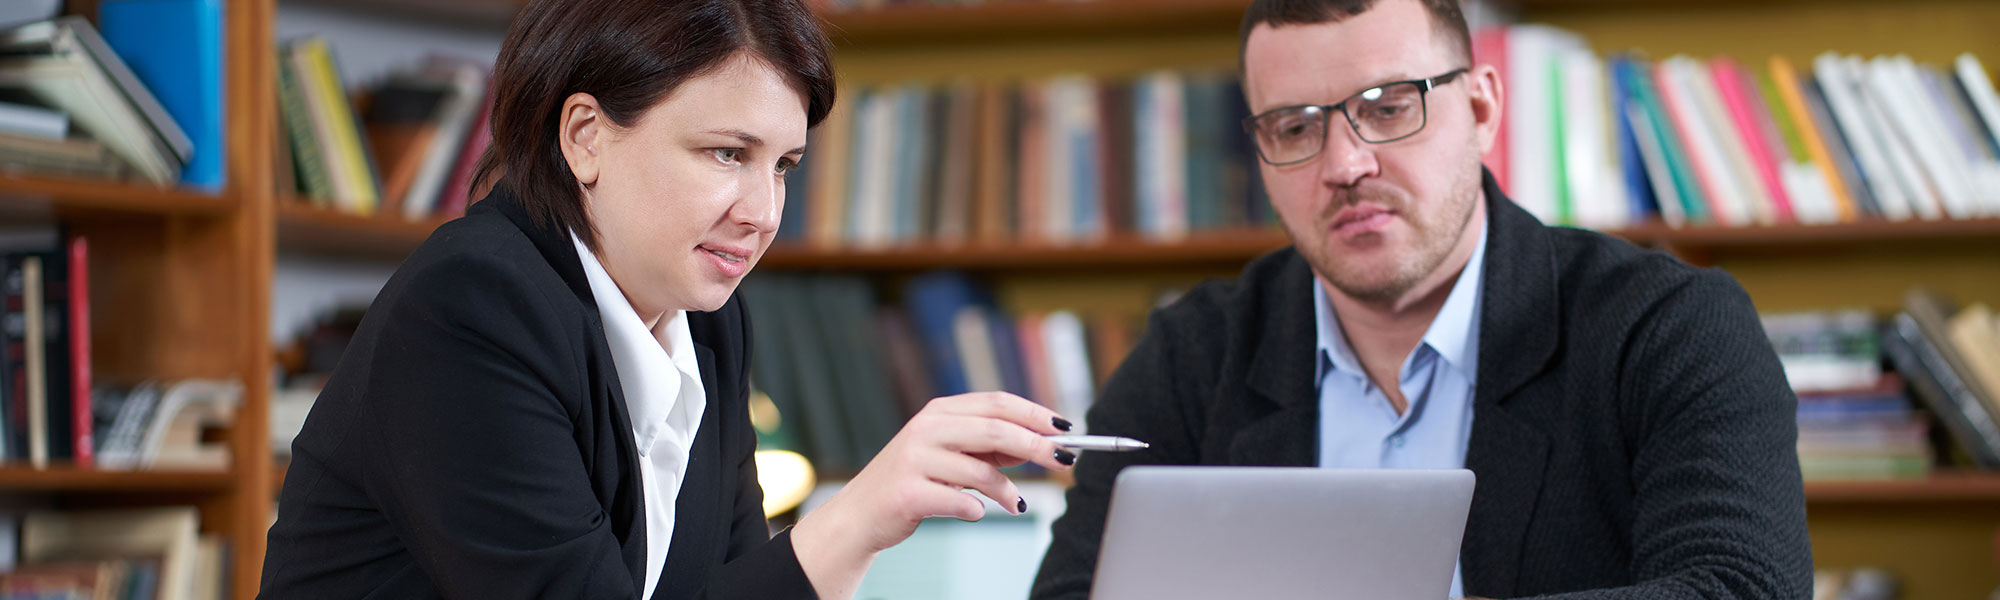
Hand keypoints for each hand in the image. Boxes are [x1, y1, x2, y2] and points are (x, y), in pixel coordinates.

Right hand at [790, 391, 1073, 598]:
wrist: (860, 515)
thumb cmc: (913, 483)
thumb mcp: (949, 455)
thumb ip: (988, 446)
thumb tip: (1040, 444)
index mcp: (939, 412)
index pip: (997, 402)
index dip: (1035, 413)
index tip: (1066, 428)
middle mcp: (926, 429)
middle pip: (996, 430)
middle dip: (1037, 446)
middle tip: (1065, 461)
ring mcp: (914, 459)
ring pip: (982, 470)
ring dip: (1009, 492)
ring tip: (1019, 505)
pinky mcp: (907, 493)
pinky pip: (961, 502)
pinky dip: (977, 510)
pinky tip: (975, 512)